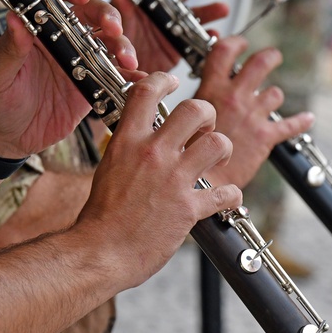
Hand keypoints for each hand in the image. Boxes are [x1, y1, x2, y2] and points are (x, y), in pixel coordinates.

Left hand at [0, 0, 136, 158]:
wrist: (9, 139)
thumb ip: (10, 49)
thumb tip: (15, 18)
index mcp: (39, 31)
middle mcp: (63, 42)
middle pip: (93, 17)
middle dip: (108, 17)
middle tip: (114, 28)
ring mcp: (82, 63)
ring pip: (110, 44)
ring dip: (123, 46)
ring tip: (128, 60)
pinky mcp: (94, 86)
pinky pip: (116, 77)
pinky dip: (132, 77)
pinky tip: (140, 80)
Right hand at [75, 72, 240, 282]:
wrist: (100, 252)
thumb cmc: (101, 217)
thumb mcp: (109, 169)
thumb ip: (129, 150)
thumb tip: (140, 140)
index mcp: (127, 142)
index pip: (147, 92)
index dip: (164, 80)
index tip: (173, 81)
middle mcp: (153, 154)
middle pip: (196, 110)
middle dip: (208, 114)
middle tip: (205, 129)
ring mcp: (173, 179)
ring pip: (218, 143)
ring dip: (224, 149)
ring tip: (217, 159)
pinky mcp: (189, 207)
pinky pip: (226, 192)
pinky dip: (231, 196)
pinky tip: (225, 199)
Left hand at [110, 0, 229, 73]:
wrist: (118, 76)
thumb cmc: (112, 47)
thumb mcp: (114, 26)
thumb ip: (119, 10)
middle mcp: (159, 9)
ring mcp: (171, 27)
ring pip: (194, 13)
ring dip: (210, 9)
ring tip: (221, 9)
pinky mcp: (178, 46)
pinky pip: (195, 40)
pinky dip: (206, 37)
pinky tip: (213, 35)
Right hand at [192, 36, 314, 187]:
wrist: (201, 180)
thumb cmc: (187, 153)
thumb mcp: (181, 119)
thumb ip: (192, 102)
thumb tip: (187, 89)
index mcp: (211, 90)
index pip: (224, 52)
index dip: (235, 43)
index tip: (242, 43)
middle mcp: (235, 97)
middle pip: (260, 64)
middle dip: (269, 57)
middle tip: (272, 57)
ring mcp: (253, 115)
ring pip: (274, 94)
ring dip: (273, 96)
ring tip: (271, 100)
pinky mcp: (265, 136)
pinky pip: (290, 125)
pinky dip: (301, 121)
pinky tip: (307, 118)